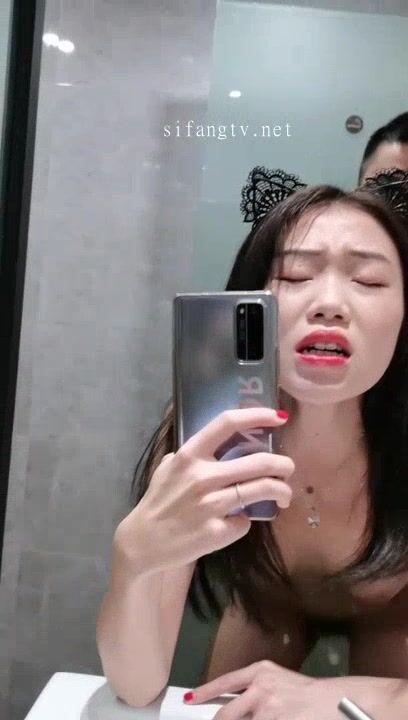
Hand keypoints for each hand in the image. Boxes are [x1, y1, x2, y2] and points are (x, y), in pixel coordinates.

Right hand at [115, 407, 293, 575]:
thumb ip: (192, 454)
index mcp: (190, 455)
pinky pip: (246, 521)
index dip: (257, 416)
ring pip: (262, 490)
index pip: (227, 424)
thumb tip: (218, 441)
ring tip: (284, 495)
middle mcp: (202, 477)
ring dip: (282, 491)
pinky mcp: (217, 532)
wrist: (143, 542)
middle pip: (259, 461)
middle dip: (284, 464)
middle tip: (288, 468)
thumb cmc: (158, 501)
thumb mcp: (168, 468)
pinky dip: (248, 520)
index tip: (278, 417)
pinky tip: (241, 522)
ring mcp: (211, 505)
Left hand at [184, 660, 325, 719]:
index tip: (189, 699)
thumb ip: (255, 691)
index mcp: (260, 671)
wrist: (335, 702)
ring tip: (262, 718)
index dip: (204, 692)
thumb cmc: (307, 693)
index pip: (225, 682)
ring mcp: (268, 710)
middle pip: (226, 715)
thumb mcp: (278, 682)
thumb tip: (232, 708)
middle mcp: (260, 688)